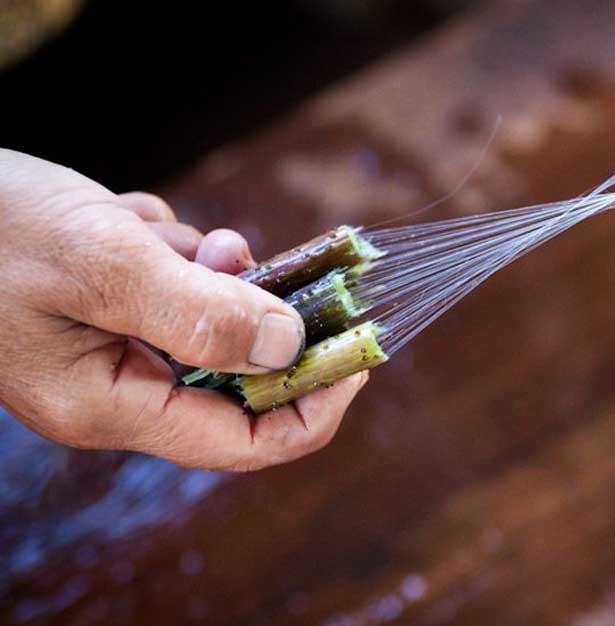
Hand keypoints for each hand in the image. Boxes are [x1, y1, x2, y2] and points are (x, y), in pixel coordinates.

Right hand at [0, 149, 366, 470]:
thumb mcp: (104, 267)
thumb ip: (202, 314)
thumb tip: (292, 348)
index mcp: (112, 406)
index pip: (244, 443)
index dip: (314, 406)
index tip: (360, 354)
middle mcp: (114, 388)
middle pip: (234, 375)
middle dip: (250, 312)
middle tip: (241, 256)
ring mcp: (105, 347)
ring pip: (205, 317)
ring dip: (200, 268)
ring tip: (144, 228)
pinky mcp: (100, 307)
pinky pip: (170, 283)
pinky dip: (165, 246)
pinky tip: (121, 218)